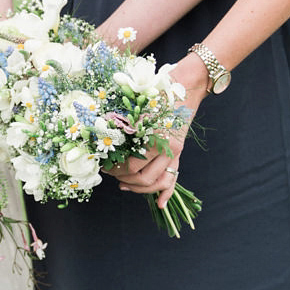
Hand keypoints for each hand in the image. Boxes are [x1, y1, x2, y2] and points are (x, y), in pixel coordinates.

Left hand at [108, 55, 208, 207]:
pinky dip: (167, 193)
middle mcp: (167, 150)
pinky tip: (160, 204)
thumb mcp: (136, 108)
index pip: (131, 166)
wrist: (186, 85)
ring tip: (124, 185)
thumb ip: (124, 126)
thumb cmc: (157, 92)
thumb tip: (103, 140)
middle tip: (111, 174)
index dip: (115, 170)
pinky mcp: (178, 154)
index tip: (104, 166)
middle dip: (124, 180)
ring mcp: (175, 153)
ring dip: (139, 189)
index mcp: (153, 138)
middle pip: (143, 179)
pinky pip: (174, 178)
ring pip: (158, 183)